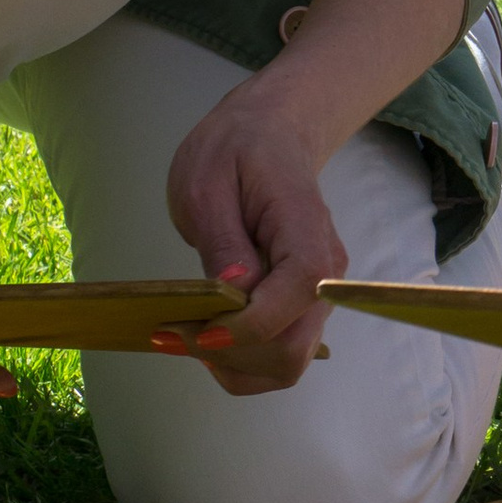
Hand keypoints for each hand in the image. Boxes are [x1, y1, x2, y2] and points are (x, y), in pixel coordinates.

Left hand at [159, 73, 349, 395]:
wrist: (271, 136)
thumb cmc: (236, 149)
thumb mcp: (207, 182)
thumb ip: (222, 239)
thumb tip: (233, 293)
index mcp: (305, 230)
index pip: (295, 294)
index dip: (245, 327)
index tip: (194, 331)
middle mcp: (325, 273)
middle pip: (294, 349)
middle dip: (232, 357)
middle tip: (176, 336)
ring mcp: (317, 295)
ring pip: (288, 363)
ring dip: (235, 366)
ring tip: (188, 338)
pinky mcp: (300, 308)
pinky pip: (278, 353)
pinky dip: (241, 362)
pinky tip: (206, 337)